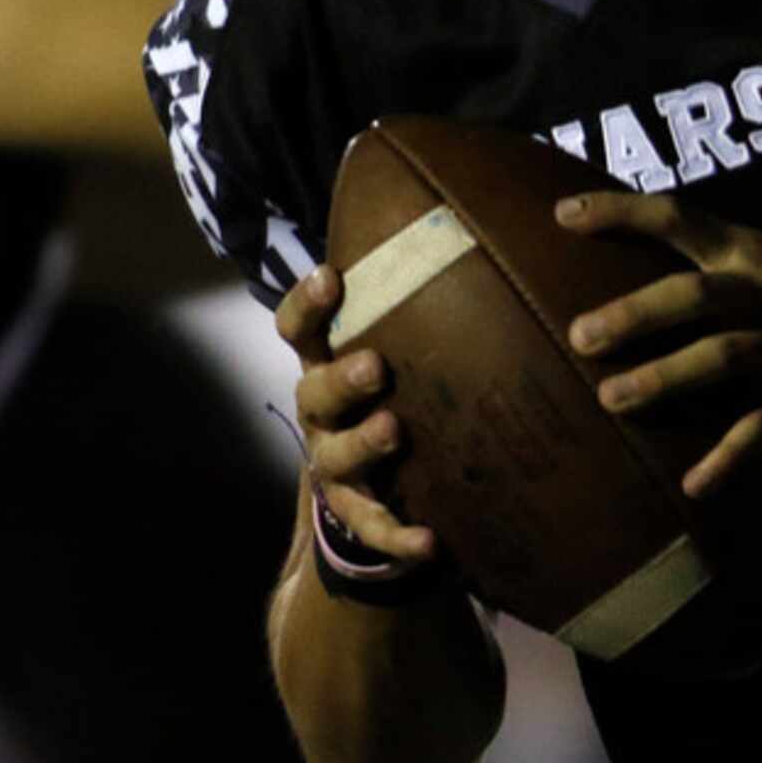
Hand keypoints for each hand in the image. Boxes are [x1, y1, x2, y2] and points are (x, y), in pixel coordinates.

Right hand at [277, 263, 438, 565]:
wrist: (378, 481)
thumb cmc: (395, 390)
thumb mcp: (394, 346)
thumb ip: (410, 301)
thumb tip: (464, 221)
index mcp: (323, 363)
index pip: (297, 328)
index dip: (306, 303)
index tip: (330, 276)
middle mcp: (320, 412)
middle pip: (314, 391)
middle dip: (342, 378)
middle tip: (376, 366)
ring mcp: (333, 464)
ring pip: (337, 456)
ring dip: (363, 445)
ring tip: (392, 432)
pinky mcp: (359, 512)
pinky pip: (374, 527)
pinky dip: (400, 536)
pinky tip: (431, 542)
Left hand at [555, 192, 761, 496]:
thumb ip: (703, 262)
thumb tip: (618, 264)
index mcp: (748, 251)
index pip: (679, 218)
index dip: (622, 212)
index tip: (564, 215)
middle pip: (698, 296)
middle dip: (638, 315)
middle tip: (580, 336)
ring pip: (727, 358)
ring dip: (668, 378)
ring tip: (612, 401)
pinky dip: (729, 456)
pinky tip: (693, 485)